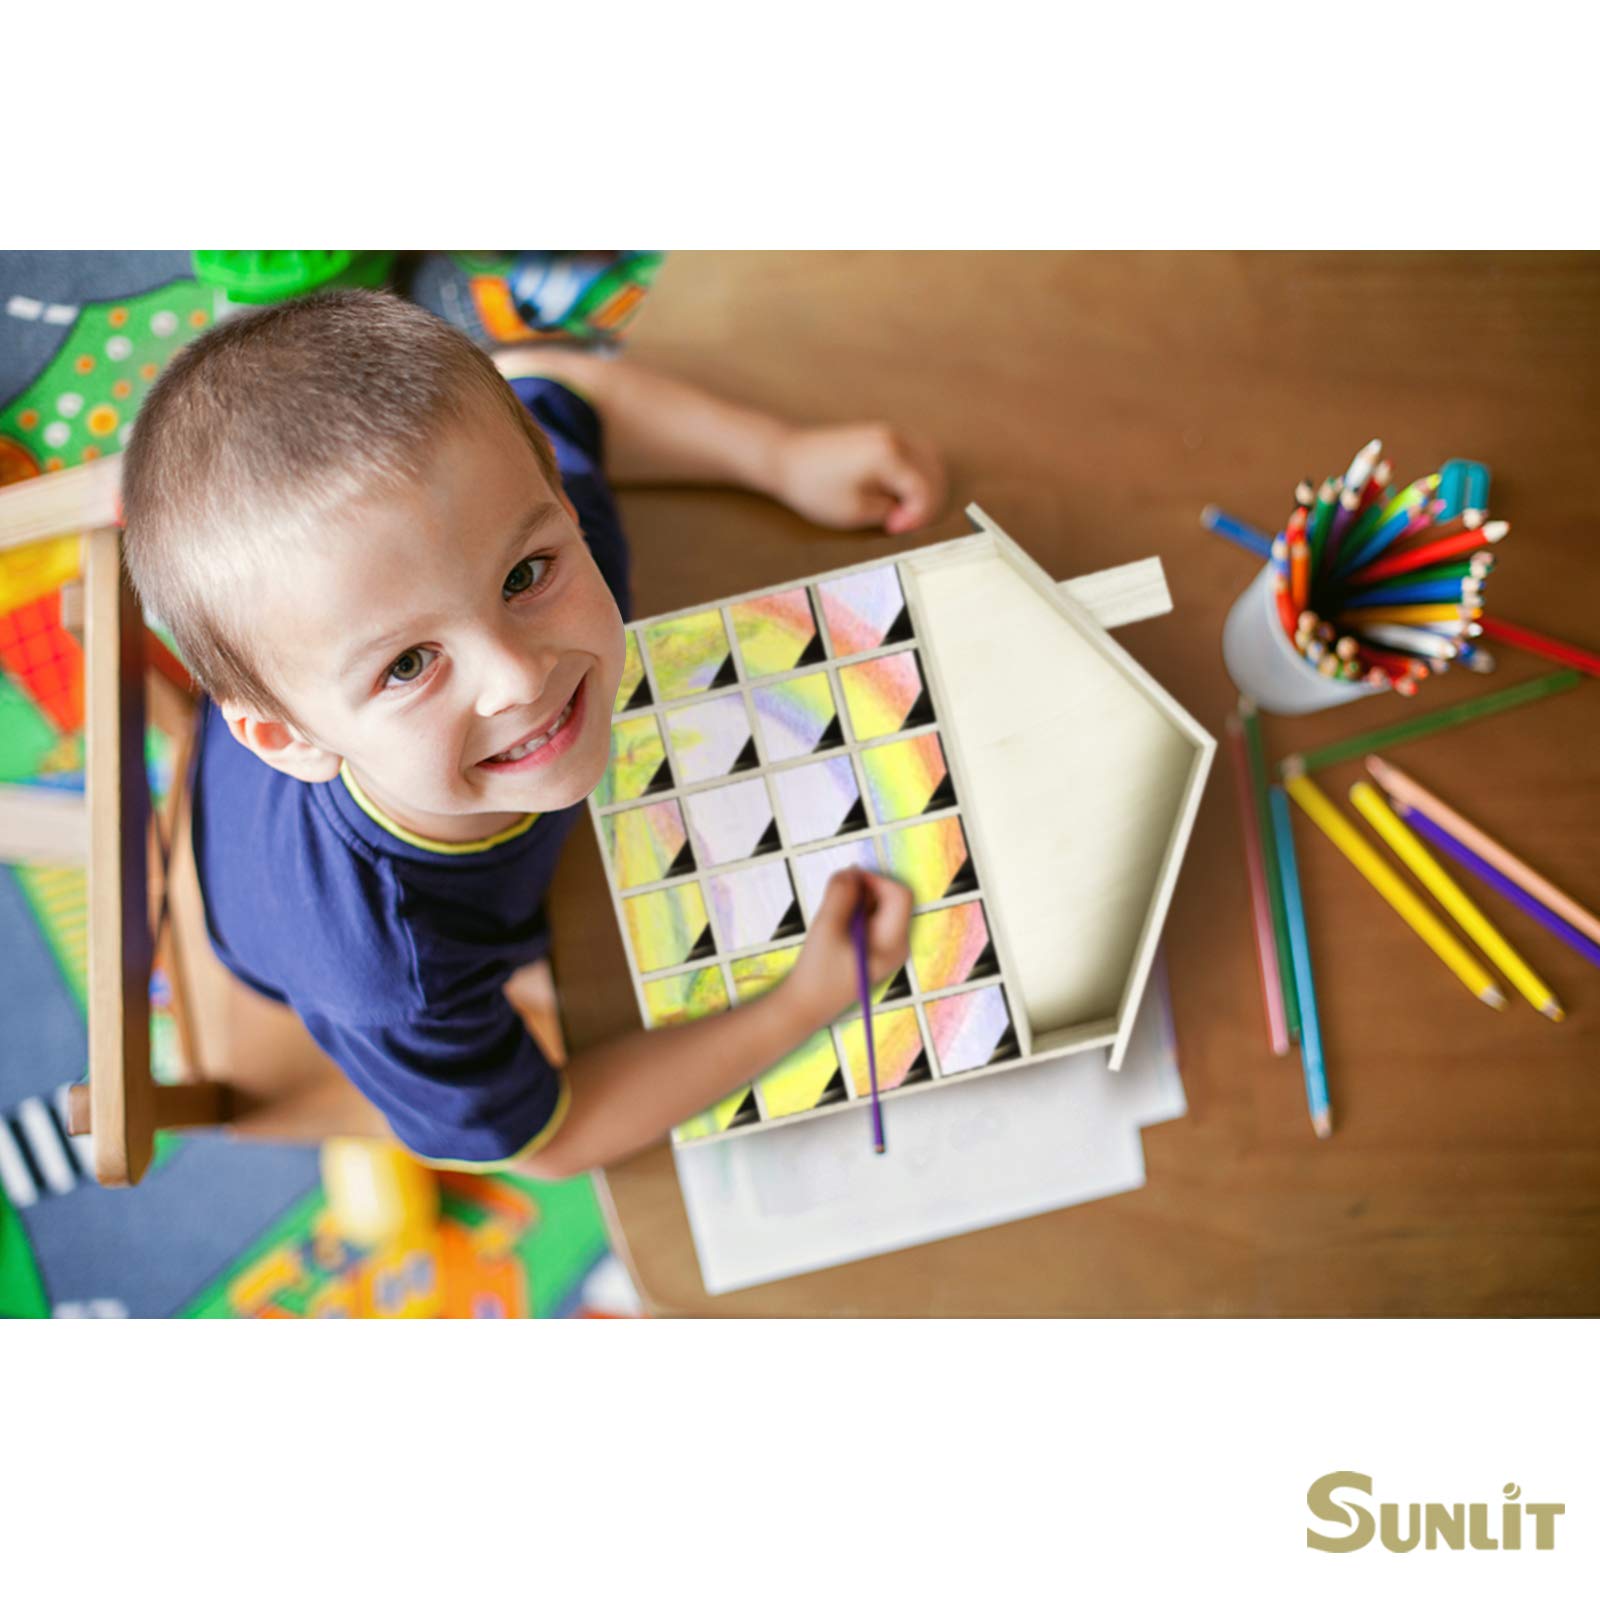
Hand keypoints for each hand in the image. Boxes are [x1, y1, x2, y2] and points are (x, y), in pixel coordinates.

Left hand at [770, 422, 946, 535]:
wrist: (785, 458)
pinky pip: (917, 453)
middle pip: (935, 474)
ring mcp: (890, 432)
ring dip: (926, 488)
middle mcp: (896, 438)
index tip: (894, 530)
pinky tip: (902, 494)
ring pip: (931, 461)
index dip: (916, 517)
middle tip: (902, 524)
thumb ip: (891, 512)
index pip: (925, 491)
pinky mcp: (883, 434)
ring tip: (904, 510)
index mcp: (889, 456)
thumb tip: (910, 512)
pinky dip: (918, 474)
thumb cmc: (814, 487)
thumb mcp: (855, 511)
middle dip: (926, 504)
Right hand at [785, 868, 912, 1030]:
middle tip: (833, 897)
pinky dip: (851, 912)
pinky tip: (833, 927)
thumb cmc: (817, 972)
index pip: (899, 895)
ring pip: (877, 906)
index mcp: (894, 943)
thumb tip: (850, 871)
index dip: (874, 880)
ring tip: (831, 918)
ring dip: (854, 901)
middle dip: (863, 890)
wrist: (805, 1007)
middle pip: (890, 898)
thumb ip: (840, 894)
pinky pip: (869, 917)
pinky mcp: (872, 948)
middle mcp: (897, 945)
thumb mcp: (826, 927)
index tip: (846, 880)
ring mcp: (886, 948)